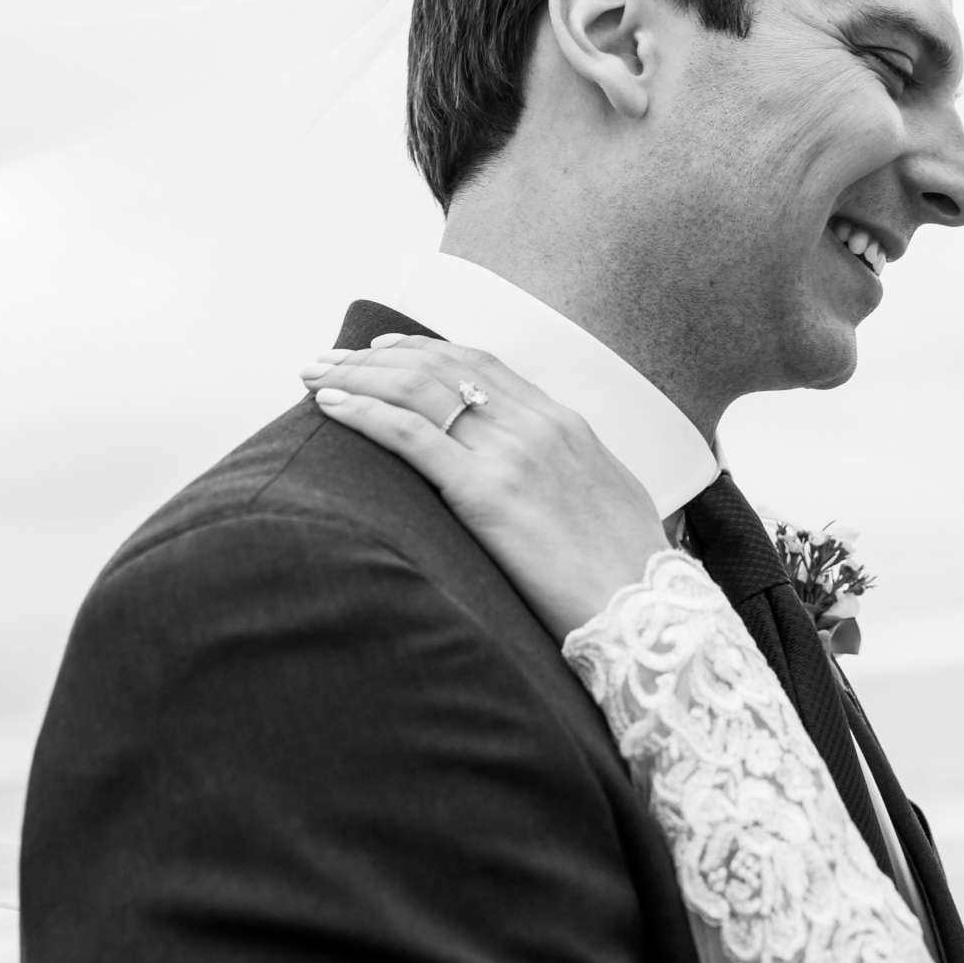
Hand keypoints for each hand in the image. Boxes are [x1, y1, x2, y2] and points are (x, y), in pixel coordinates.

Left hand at [299, 335, 668, 637]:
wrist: (649, 612)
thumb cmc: (628, 572)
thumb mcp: (604, 499)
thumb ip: (567, 473)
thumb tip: (539, 482)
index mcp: (566, 423)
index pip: (483, 365)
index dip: (425, 351)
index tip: (381, 350)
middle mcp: (539, 425)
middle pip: (442, 367)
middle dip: (376, 357)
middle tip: (327, 358)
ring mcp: (514, 454)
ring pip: (419, 390)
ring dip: (357, 377)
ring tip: (314, 377)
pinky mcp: (488, 493)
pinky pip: (412, 436)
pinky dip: (365, 414)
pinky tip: (331, 408)